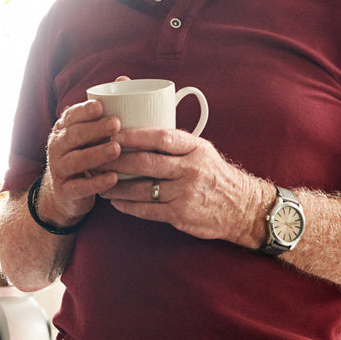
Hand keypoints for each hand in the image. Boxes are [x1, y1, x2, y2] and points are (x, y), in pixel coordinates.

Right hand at [35, 98, 123, 226]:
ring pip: (76, 160)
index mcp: (63, 129)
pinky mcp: (65, 191)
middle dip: (95, 129)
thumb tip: (123, 79)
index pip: (70, 116)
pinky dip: (96, 183)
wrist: (66, 194)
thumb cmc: (85, 154)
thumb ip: (103, 109)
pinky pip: (79, 187)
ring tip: (116, 149)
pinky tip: (113, 179)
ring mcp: (59, 169)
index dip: (84, 111)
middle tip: (116, 124)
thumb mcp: (90, 132)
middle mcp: (57, 147)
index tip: (101, 106)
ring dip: (96, 154)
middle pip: (74, 136)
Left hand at [97, 127, 269, 244]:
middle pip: (147, 162)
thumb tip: (142, 124)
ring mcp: (185, 194)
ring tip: (100, 180)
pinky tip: (115, 201)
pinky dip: (128, 206)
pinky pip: (147, 210)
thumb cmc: (216, 175)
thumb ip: (176, 142)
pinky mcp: (181, 215)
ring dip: (116, 185)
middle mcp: (191, 170)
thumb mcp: (202, 150)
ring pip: (142, 189)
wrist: (242, 207)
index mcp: (196, 148)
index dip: (135, 134)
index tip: (114, 132)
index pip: (162, 137)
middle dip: (118, 160)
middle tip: (98, 156)